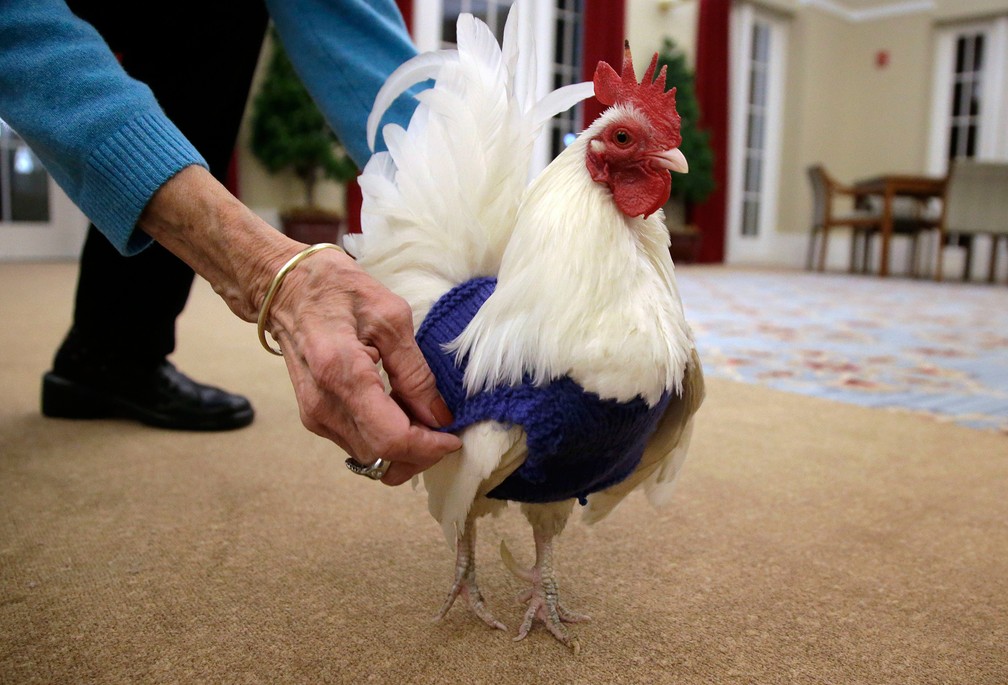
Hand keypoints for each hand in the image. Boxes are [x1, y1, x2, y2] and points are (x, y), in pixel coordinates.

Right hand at [138, 166, 459, 483]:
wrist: (284, 288)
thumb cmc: (336, 289)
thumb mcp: (390, 316)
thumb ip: (414, 371)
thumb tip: (438, 415)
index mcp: (341, 372)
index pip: (390, 438)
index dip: (428, 447)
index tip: (452, 436)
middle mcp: (322, 405)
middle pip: (381, 457)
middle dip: (419, 452)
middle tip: (444, 429)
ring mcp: (314, 415)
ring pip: (369, 457)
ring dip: (403, 448)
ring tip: (423, 418)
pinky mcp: (314, 417)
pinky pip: (357, 443)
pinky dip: (384, 438)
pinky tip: (400, 413)